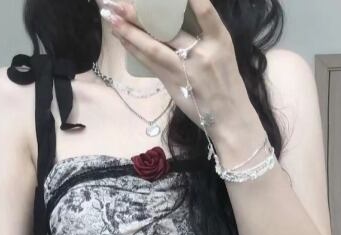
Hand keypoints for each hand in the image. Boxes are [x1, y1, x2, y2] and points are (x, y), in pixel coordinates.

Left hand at [101, 0, 259, 145]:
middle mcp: (203, 53)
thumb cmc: (225, 81)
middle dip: (141, 15)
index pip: (205, 11)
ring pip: (154, 48)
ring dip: (130, 33)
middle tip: (118, 3)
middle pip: (169, 30)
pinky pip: (151, 64)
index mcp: (220, 39)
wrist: (229, 117)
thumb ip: (203, 33)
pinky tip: (122, 40)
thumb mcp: (222, 52)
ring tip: (111, 19)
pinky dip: (135, 51)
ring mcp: (187, 71)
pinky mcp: (174, 84)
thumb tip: (174, 16)